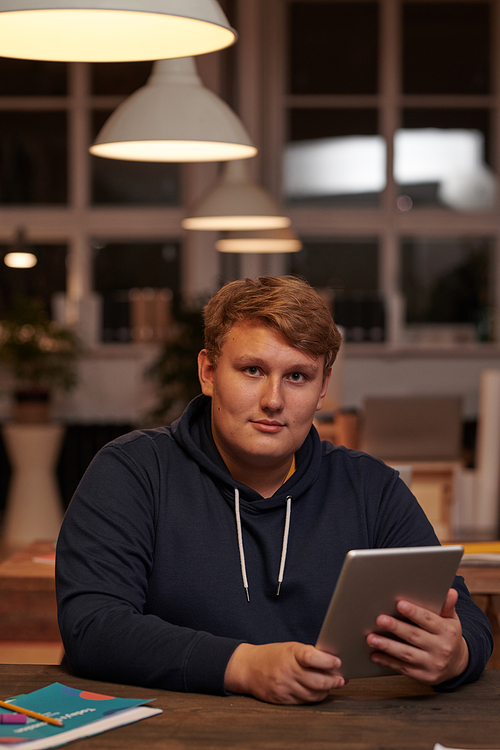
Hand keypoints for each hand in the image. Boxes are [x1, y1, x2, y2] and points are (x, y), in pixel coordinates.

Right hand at [224, 641, 345, 703]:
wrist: (248, 668)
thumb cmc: (273, 655)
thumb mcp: (290, 648)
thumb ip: (309, 654)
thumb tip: (332, 663)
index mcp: (290, 653)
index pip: (311, 657)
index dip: (327, 661)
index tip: (338, 662)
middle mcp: (287, 671)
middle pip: (316, 681)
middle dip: (333, 681)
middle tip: (341, 679)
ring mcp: (284, 687)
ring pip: (313, 694)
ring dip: (325, 691)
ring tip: (331, 685)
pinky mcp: (282, 699)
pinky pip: (304, 701)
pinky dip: (314, 697)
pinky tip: (318, 691)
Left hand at [366, 588, 468, 684]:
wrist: (457, 664)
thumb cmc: (449, 636)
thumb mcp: (451, 619)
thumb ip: (447, 605)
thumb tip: (450, 592)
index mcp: (448, 631)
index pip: (429, 620)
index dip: (414, 612)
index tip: (400, 604)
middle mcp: (441, 649)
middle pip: (415, 636)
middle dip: (396, 628)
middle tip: (380, 620)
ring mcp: (433, 664)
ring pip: (407, 654)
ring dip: (387, 646)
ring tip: (371, 638)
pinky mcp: (424, 676)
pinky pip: (403, 668)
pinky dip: (388, 662)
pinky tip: (375, 655)